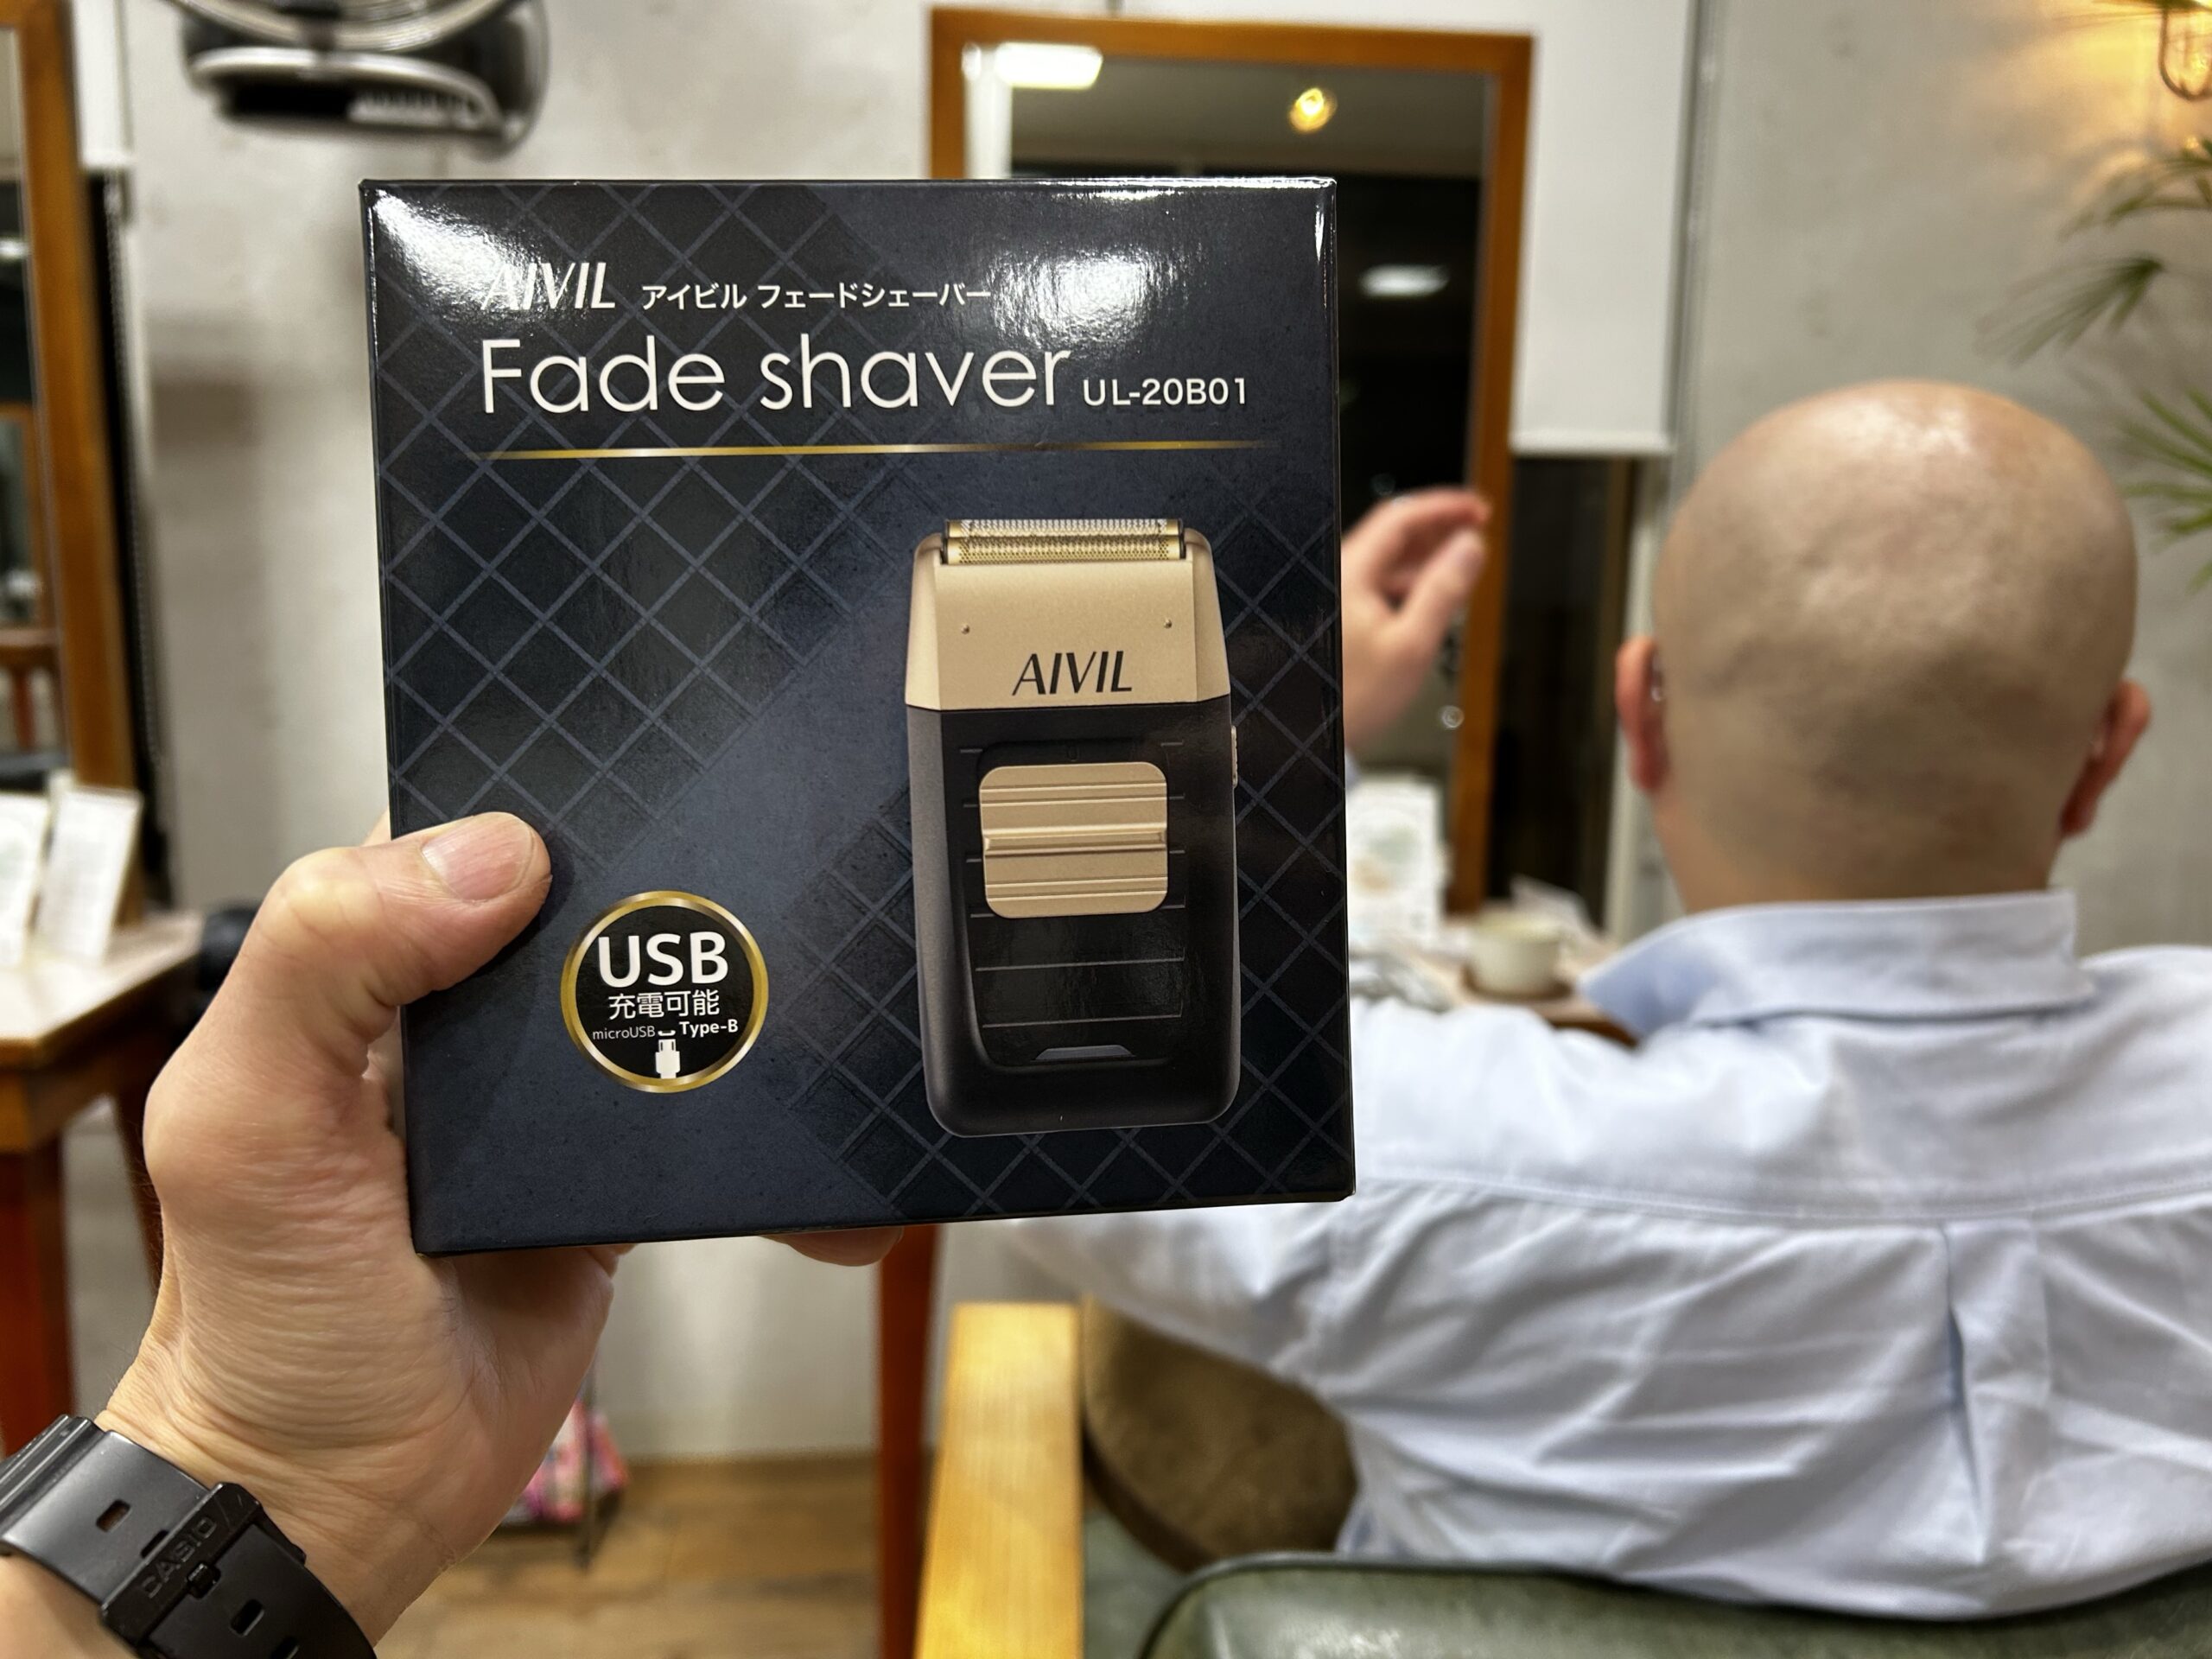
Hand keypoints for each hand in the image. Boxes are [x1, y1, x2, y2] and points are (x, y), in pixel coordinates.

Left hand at [92, 813, 897, 1640]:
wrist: (340, 1503)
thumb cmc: (263, 1321)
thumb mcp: (246, 1121)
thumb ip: (326, 961)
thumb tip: (501, 856)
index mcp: (367, 973)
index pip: (466, 838)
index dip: (551, 800)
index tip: (658, 781)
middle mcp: (462, 1020)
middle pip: (594, 910)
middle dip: (688, 892)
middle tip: (783, 887)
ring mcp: (545, 1103)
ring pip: (664, 1005)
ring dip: (750, 1006)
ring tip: (834, 1002)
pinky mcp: (615, 1180)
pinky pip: (707, 1129)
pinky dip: (773, 1138)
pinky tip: (830, 1149)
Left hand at [1339, 489, 1488, 750]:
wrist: (1322, 734)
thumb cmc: (1353, 698)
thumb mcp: (1413, 644)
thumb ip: (1443, 590)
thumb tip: (1469, 548)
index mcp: (1351, 574)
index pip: (1401, 517)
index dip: (1444, 507)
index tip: (1476, 509)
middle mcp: (1341, 578)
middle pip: (1395, 534)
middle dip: (1440, 526)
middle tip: (1477, 525)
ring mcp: (1341, 595)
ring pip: (1389, 560)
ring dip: (1427, 554)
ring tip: (1464, 556)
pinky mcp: (1345, 614)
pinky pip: (1382, 582)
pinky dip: (1411, 579)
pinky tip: (1434, 591)